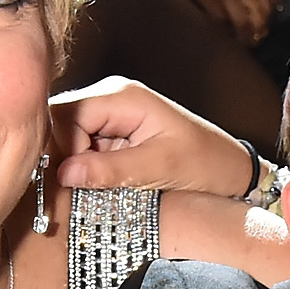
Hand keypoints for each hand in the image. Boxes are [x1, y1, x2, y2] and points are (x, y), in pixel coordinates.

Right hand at [49, 76, 259, 197]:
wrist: (230, 169)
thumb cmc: (205, 162)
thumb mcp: (159, 167)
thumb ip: (111, 169)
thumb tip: (65, 174)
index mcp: (122, 96)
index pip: (65, 114)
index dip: (60, 148)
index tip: (68, 181)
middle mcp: (110, 98)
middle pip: (60, 123)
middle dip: (61, 158)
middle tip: (72, 190)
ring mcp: (109, 117)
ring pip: (66, 139)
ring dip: (71, 167)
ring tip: (86, 192)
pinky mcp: (111, 136)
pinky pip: (81, 150)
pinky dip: (81, 171)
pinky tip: (93, 188)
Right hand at [139, 0, 273, 48]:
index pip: (269, 4)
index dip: (267, 21)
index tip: (262, 29)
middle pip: (259, 17)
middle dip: (257, 33)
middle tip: (251, 41)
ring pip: (243, 23)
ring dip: (242, 37)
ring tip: (238, 43)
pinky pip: (221, 22)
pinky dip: (223, 32)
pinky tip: (221, 36)